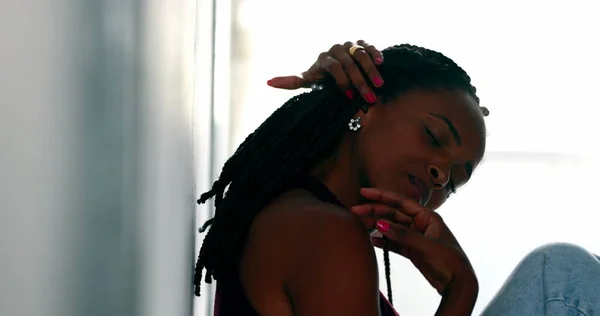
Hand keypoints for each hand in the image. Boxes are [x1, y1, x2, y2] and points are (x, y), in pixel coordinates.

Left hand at [266, 40, 383, 102]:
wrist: (337, 70)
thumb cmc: (321, 79)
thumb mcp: (307, 81)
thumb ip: (291, 82)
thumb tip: (267, 82)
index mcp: (323, 58)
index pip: (334, 67)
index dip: (342, 81)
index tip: (349, 97)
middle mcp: (336, 49)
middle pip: (349, 64)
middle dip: (359, 82)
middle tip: (369, 98)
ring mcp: (349, 45)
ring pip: (361, 55)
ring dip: (371, 71)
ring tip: (378, 85)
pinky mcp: (362, 44)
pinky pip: (370, 47)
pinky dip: (376, 54)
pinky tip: (382, 64)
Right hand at [351, 188, 477, 295]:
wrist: (459, 283)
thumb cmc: (449, 261)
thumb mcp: (426, 246)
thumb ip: (402, 235)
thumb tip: (379, 224)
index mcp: (428, 217)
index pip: (400, 202)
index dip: (381, 196)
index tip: (364, 192)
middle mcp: (421, 224)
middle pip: (393, 214)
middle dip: (374, 211)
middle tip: (355, 211)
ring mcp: (416, 238)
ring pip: (391, 228)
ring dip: (376, 226)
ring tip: (358, 223)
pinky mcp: (412, 251)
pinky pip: (394, 243)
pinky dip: (382, 241)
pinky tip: (371, 239)